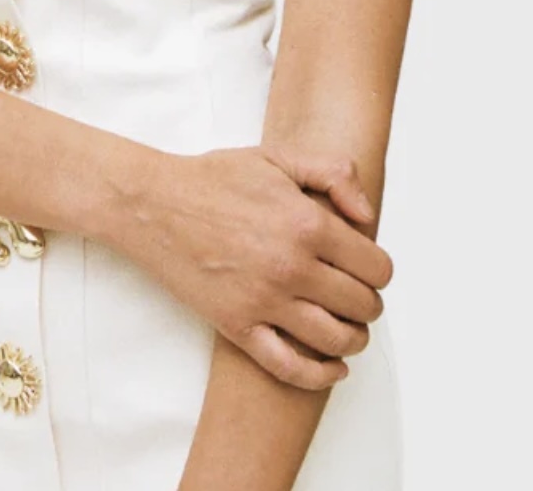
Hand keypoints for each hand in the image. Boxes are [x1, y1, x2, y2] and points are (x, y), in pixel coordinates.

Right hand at [102, 144, 391, 390]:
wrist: (154, 204)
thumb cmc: (214, 178)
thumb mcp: (277, 157)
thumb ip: (334, 174)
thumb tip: (367, 217)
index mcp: (308, 223)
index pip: (376, 267)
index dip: (378, 270)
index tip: (367, 268)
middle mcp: (293, 267)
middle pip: (362, 306)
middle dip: (368, 303)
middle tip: (356, 296)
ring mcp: (265, 301)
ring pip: (336, 340)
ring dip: (353, 339)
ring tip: (348, 328)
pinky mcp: (238, 326)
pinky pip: (291, 368)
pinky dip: (321, 375)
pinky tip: (333, 368)